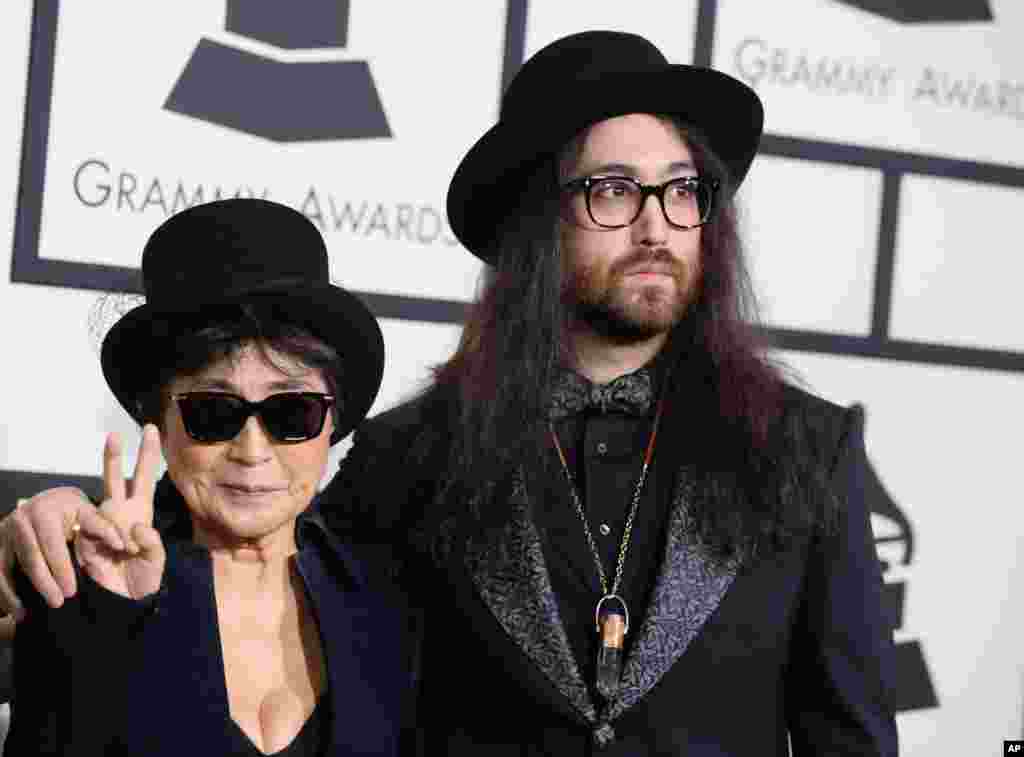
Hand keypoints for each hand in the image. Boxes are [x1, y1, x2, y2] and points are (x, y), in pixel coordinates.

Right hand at [0, 487, 123, 616]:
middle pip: (30, 558)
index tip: (72, 591)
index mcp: (45, 510)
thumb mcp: (91, 514)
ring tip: (27, 615)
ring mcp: (4, 531)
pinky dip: (4, 591)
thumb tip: (122, 546)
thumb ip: (107, 529)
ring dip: (16, 593)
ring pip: (7, 566)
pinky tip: (14, 610)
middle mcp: (21, 518)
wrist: (48, 504)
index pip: (53, 545)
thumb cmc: (75, 512)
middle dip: (43, 584)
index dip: (61, 570)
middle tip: (57, 604)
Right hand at [73, 425, 165, 599]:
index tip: (150, 428)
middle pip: (114, 479)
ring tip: (127, 549)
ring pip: (101, 506)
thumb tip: (137, 529)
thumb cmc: (143, 580)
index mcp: (141, 512)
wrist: (121, 603)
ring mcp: (100, 525)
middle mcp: (119, 513)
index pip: (144, 477)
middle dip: (114, 457)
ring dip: (115, 526)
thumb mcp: (156, 562)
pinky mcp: (85, 540)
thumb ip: (152, 545)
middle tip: (115, 435)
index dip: (148, 454)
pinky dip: (106, 539)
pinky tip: (117, 552)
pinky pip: (93, 530)